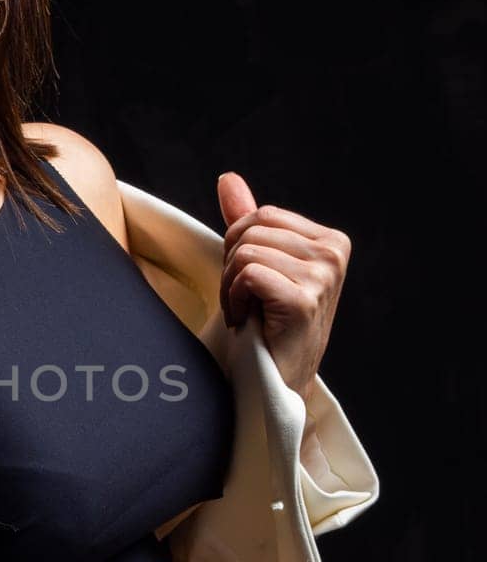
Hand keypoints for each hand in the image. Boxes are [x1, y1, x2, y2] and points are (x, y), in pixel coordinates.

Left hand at [216, 171, 350, 403]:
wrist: (276, 382)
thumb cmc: (267, 326)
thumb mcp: (260, 266)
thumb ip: (247, 222)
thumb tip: (228, 179)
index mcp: (330, 241)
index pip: (262, 214)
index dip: (238, 246)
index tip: (249, 284)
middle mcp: (333, 253)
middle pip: (251, 229)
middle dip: (231, 265)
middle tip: (243, 301)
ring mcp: (323, 276)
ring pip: (245, 251)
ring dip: (230, 285)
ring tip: (246, 312)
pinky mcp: (304, 300)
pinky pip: (247, 273)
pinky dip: (233, 298)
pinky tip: (246, 321)